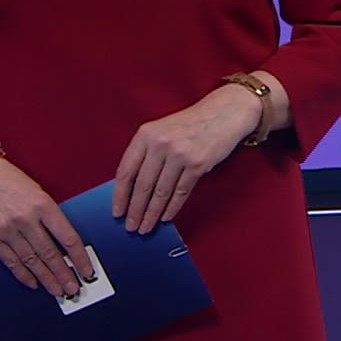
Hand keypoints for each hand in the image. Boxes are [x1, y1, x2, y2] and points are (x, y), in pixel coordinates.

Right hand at [0, 157, 91, 296]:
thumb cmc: (7, 178)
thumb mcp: (35, 190)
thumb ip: (48, 214)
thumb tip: (63, 242)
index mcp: (42, 203)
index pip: (67, 237)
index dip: (79, 258)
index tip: (86, 270)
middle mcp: (25, 218)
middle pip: (50, 254)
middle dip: (64, 274)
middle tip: (73, 288)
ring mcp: (7, 230)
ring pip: (32, 261)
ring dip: (47, 279)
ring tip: (58, 290)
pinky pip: (11, 262)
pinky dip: (24, 275)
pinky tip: (34, 283)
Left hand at [113, 87, 261, 233]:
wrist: (223, 113)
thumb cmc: (190, 124)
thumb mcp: (161, 130)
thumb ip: (146, 153)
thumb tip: (131, 188)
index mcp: (146, 134)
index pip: (126, 170)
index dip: (120, 195)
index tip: (117, 211)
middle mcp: (160, 144)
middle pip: (142, 185)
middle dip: (135, 210)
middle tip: (131, 227)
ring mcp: (179, 154)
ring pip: (160, 193)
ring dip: (152, 214)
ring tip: (146, 227)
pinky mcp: (197, 165)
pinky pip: (180, 193)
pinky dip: (171, 208)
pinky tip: (165, 217)